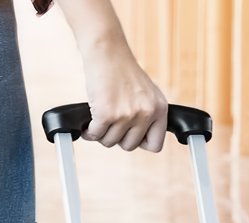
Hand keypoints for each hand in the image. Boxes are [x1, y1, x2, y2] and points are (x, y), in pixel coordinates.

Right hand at [80, 37, 167, 151]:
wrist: (107, 50)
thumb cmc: (122, 71)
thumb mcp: (146, 93)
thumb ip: (147, 116)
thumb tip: (139, 142)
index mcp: (159, 108)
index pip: (155, 145)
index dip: (140, 142)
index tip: (130, 134)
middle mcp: (146, 112)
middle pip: (129, 146)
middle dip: (117, 137)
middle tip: (111, 122)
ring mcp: (126, 114)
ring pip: (110, 142)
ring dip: (101, 133)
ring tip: (100, 118)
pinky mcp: (106, 114)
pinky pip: (95, 136)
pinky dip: (89, 131)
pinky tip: (89, 122)